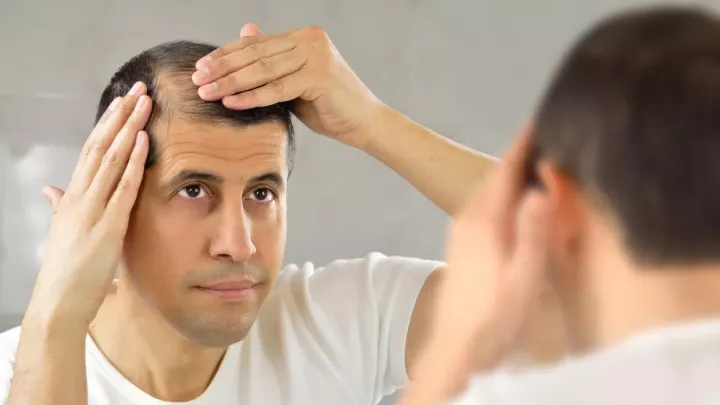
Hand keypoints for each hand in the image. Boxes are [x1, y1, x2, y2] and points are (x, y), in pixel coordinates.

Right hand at [26, 82, 151, 327]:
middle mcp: (80, 196)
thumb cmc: (66, 270)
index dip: (108, 124)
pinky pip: (122, 187)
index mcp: (73, 196)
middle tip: (138, 89)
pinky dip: (133, 162)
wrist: (58, 303)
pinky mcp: (106, 226)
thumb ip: (59, 205)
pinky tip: (143, 141)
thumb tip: (50, 187)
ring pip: (110, 158)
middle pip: (101, 145)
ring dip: (129, 128)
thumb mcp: (63, 230)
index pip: (91, 150)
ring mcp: (92, 209)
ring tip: (144, 102)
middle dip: (121, 115)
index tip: (123, 102)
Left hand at [191, 23, 386, 148]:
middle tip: (197, 80)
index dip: (226, 54)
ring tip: (206, 92)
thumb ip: (271, 63)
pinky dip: (251, 96)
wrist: (365, 123)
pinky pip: (277, 88)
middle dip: (222, 68)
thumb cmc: (329, 106)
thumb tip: (243, 32)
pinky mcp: (320, 76)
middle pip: (255, 54)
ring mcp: (316, 56)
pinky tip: (230, 102)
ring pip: (262, 69)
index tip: (201, 68)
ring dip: (230, 82)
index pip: (256, 44)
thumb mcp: (294, 82)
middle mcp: (310, 40)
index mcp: (304, 36)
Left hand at [400, 126, 552, 404]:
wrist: (458, 345)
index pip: (505, 170)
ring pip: (489, 191)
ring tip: (535, 161)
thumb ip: (533, 232)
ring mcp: (461, 231)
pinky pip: (484, 206)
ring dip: (509, 175)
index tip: (539, 118)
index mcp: (484, 221)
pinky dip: (501, 194)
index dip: (523, 143)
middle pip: (495, 177)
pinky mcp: (461, 244)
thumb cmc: (495, 316)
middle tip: (544, 135)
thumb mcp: (523, 277)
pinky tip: (516, 202)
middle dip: (518, 155)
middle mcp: (468, 219)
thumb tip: (540, 188)